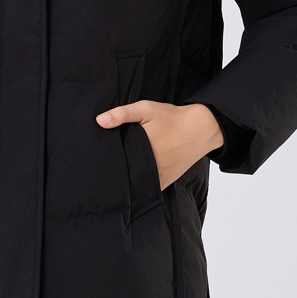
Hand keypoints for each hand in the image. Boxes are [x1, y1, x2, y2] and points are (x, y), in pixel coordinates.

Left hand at [95, 101, 223, 190]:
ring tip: (113, 178)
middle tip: (101, 172)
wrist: (200, 129)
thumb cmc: (172, 118)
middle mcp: (152, 168)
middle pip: (126, 176)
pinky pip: (148, 189)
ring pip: (136, 185)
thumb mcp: (146, 109)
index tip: (96, 165)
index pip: (118, 164)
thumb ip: (122, 114)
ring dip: (127, 182)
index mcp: (143, 150)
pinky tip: (132, 181)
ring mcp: (160, 177)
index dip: (107, 165)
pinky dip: (140, 186)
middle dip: (115, 174)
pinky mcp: (166, 181)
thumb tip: (99, 121)